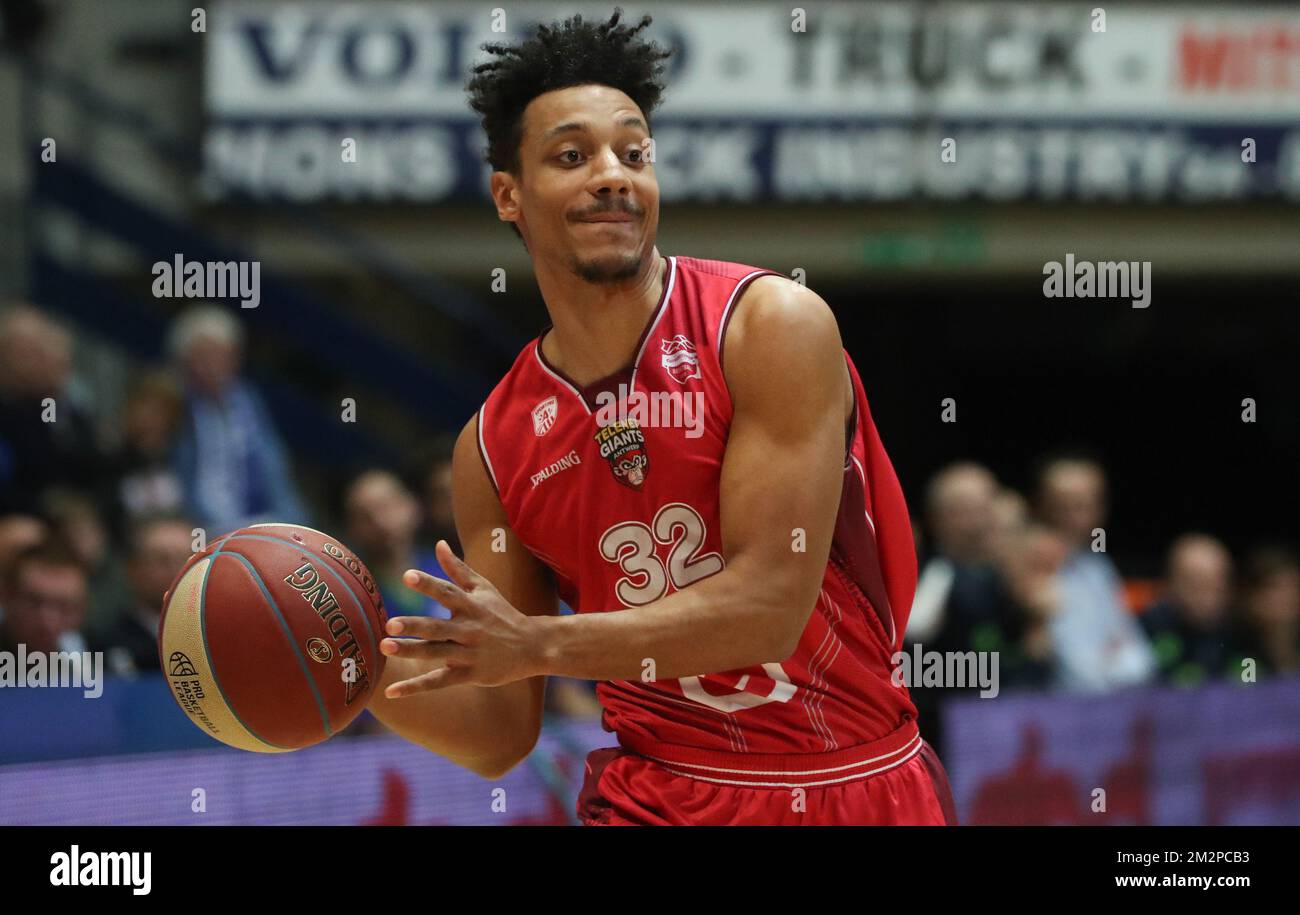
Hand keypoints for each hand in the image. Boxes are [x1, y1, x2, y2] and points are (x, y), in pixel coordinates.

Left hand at [380, 540, 547, 695]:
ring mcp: (469, 653)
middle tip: (390, 623)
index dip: (428, 584)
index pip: (447, 592)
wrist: (533, 646)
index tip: (407, 576)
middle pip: (437, 627)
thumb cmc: (502, 613)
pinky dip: (416, 687)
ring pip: (435, 653)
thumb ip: (457, 568)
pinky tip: (392, 692)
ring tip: (384, 647)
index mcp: (471, 606)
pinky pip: (439, 681)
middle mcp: (469, 629)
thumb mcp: (484, 588)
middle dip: (414, 626)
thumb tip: (438, 543)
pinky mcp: (470, 675)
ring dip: (410, 651)